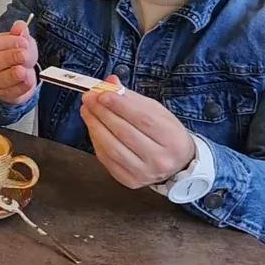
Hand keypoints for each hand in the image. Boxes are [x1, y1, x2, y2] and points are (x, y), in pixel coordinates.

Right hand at [0, 18, 38, 105]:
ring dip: (12, 75)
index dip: (4, 43)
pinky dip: (20, 87)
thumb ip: (20, 32)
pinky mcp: (2, 94)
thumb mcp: (19, 39)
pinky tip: (28, 80)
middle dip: (8, 58)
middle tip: (23, 55)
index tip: (22, 41)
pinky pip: (10, 92)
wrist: (21, 72)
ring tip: (23, 70)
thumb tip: (20, 27)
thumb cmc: (15, 53)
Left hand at [80, 75, 196, 188]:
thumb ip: (132, 98)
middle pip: (125, 132)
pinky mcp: (130, 181)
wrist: (177, 165)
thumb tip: (110, 83)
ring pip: (112, 147)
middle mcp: (160, 159)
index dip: (120, 105)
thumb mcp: (157, 112)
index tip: (103, 93)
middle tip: (89, 98)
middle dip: (102, 112)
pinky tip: (93, 127)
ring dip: (95, 125)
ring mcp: (144, 173)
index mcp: (173, 139)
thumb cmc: (165, 134)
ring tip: (87, 110)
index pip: (143, 119)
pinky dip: (96, 140)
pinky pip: (106, 159)